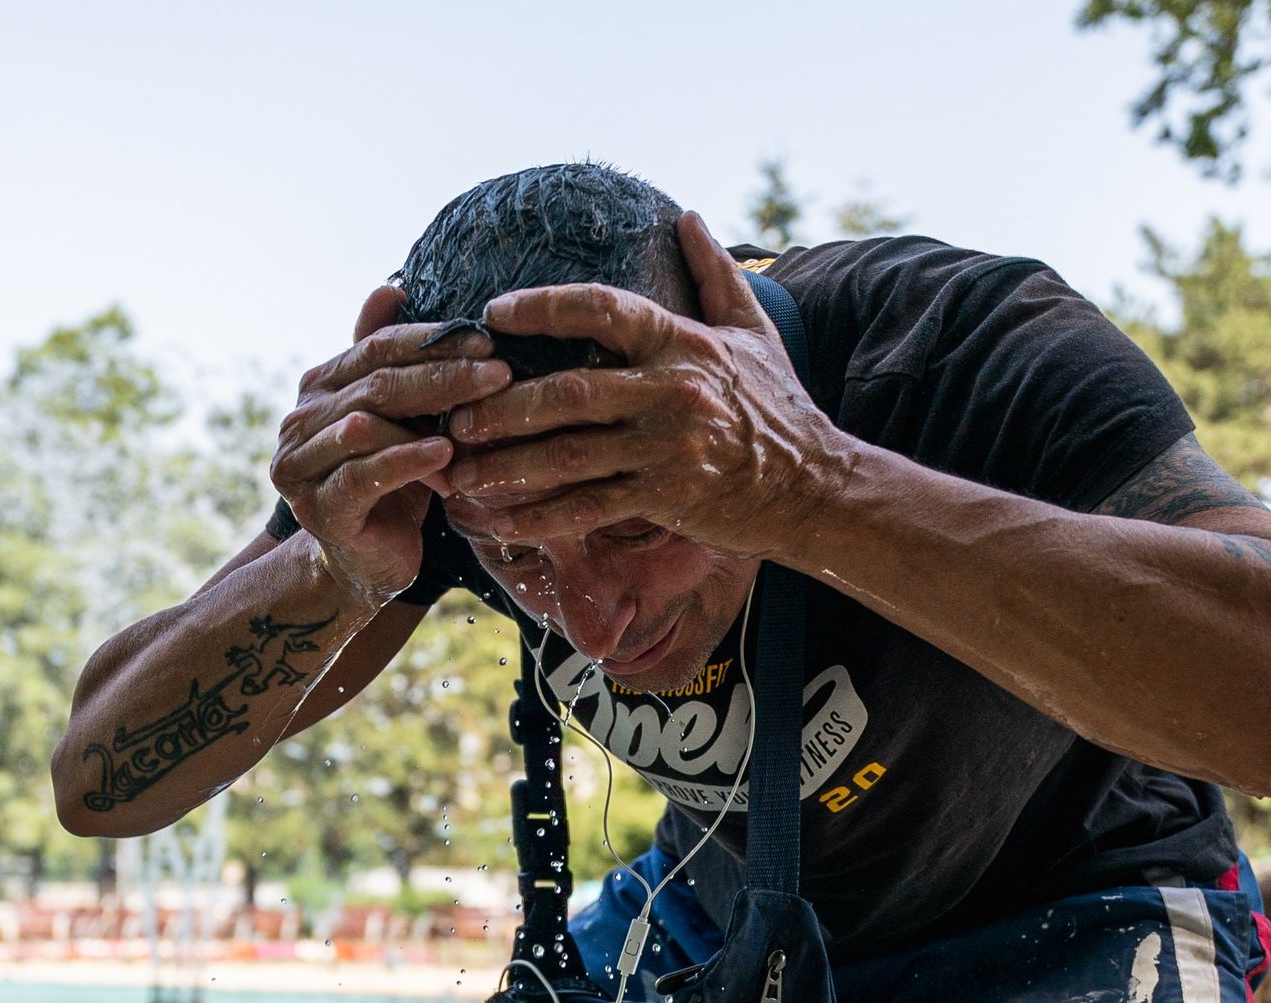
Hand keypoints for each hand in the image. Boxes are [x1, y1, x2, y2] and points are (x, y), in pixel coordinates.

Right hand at [272, 288, 509, 606]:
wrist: (366, 563)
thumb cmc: (392, 483)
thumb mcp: (398, 418)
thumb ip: (390, 361)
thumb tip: (391, 288)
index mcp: (319, 386)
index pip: (376, 349)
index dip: (432, 342)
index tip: (488, 339)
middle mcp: (300, 420)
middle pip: (377, 384)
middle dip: (442, 375)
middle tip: (499, 372)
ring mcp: (301, 465)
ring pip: (366, 425)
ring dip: (428, 417)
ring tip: (480, 414)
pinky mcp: (318, 508)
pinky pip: (363, 475)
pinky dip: (405, 462)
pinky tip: (444, 456)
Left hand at [436, 212, 851, 553]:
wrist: (814, 485)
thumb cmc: (778, 407)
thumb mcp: (753, 332)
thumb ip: (714, 273)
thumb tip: (688, 216)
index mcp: (682, 343)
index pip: (603, 309)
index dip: (544, 306)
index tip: (494, 312)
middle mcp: (670, 391)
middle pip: (569, 392)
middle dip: (504, 404)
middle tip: (455, 410)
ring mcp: (665, 448)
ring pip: (567, 454)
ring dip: (506, 463)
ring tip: (458, 467)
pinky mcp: (664, 497)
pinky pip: (587, 507)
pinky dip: (538, 515)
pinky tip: (499, 518)